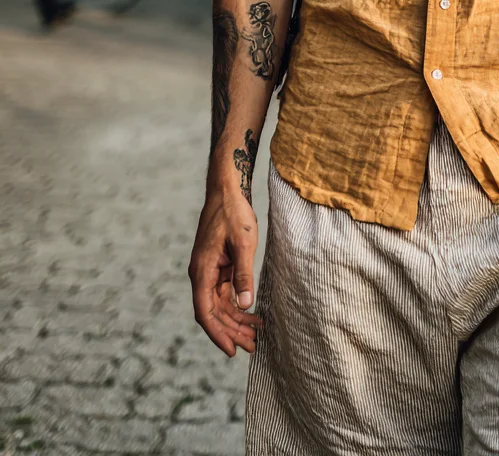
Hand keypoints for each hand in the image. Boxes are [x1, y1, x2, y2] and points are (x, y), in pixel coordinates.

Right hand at [189, 187, 259, 356]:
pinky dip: (237, 304)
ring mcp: (208, 271)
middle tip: (251, 346)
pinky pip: (225, 292)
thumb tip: (245, 304)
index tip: (232, 350)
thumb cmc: (234, 213)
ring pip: (220, 305)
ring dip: (236, 320)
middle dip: (231, 331)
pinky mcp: (217, 266)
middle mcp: (201, 274)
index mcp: (202, 271)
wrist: (227, 191)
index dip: (218, 333)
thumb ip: (244, 274)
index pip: (205, 312)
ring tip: (255, 334)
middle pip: (213, 312)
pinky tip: (252, 312)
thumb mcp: (244, 244)